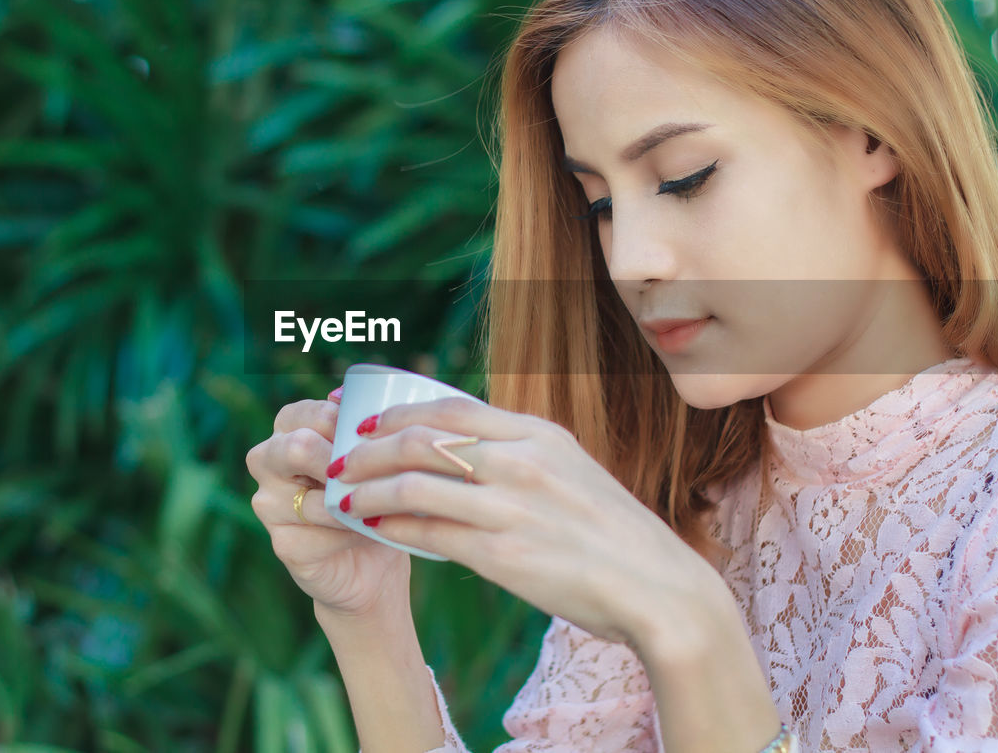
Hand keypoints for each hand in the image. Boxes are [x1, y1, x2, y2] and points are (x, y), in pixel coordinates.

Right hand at [246, 388, 411, 618]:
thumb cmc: (374, 492)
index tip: (381, 443)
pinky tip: (373, 531)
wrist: (374, 560)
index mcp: (288, 426)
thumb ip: (363, 430)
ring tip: (385, 506)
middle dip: (347, 464)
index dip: (352, 429)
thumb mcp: (373, 454)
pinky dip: (356, 532)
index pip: (314, 413)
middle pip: (299, 447)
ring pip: (317, 497)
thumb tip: (363, 408)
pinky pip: (324, 533)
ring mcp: (268, 503)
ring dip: (359, 503)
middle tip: (379, 476)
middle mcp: (266, 459)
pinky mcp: (283, 543)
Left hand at [334, 396, 721, 645]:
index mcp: (538, 435)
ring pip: (413, 484)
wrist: (658, 588)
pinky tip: (375, 529)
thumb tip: (466, 451)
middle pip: (420, 439)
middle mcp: (520, 461)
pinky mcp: (504, 553)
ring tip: (343, 497)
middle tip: (340, 459)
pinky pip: (429, 533)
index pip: (450, 409)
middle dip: (368, 448)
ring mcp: (511, 506)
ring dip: (367, 489)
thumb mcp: (571, 472)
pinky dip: (393, 527)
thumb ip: (522, 455)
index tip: (367, 424)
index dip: (398, 413)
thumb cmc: (614, 534)